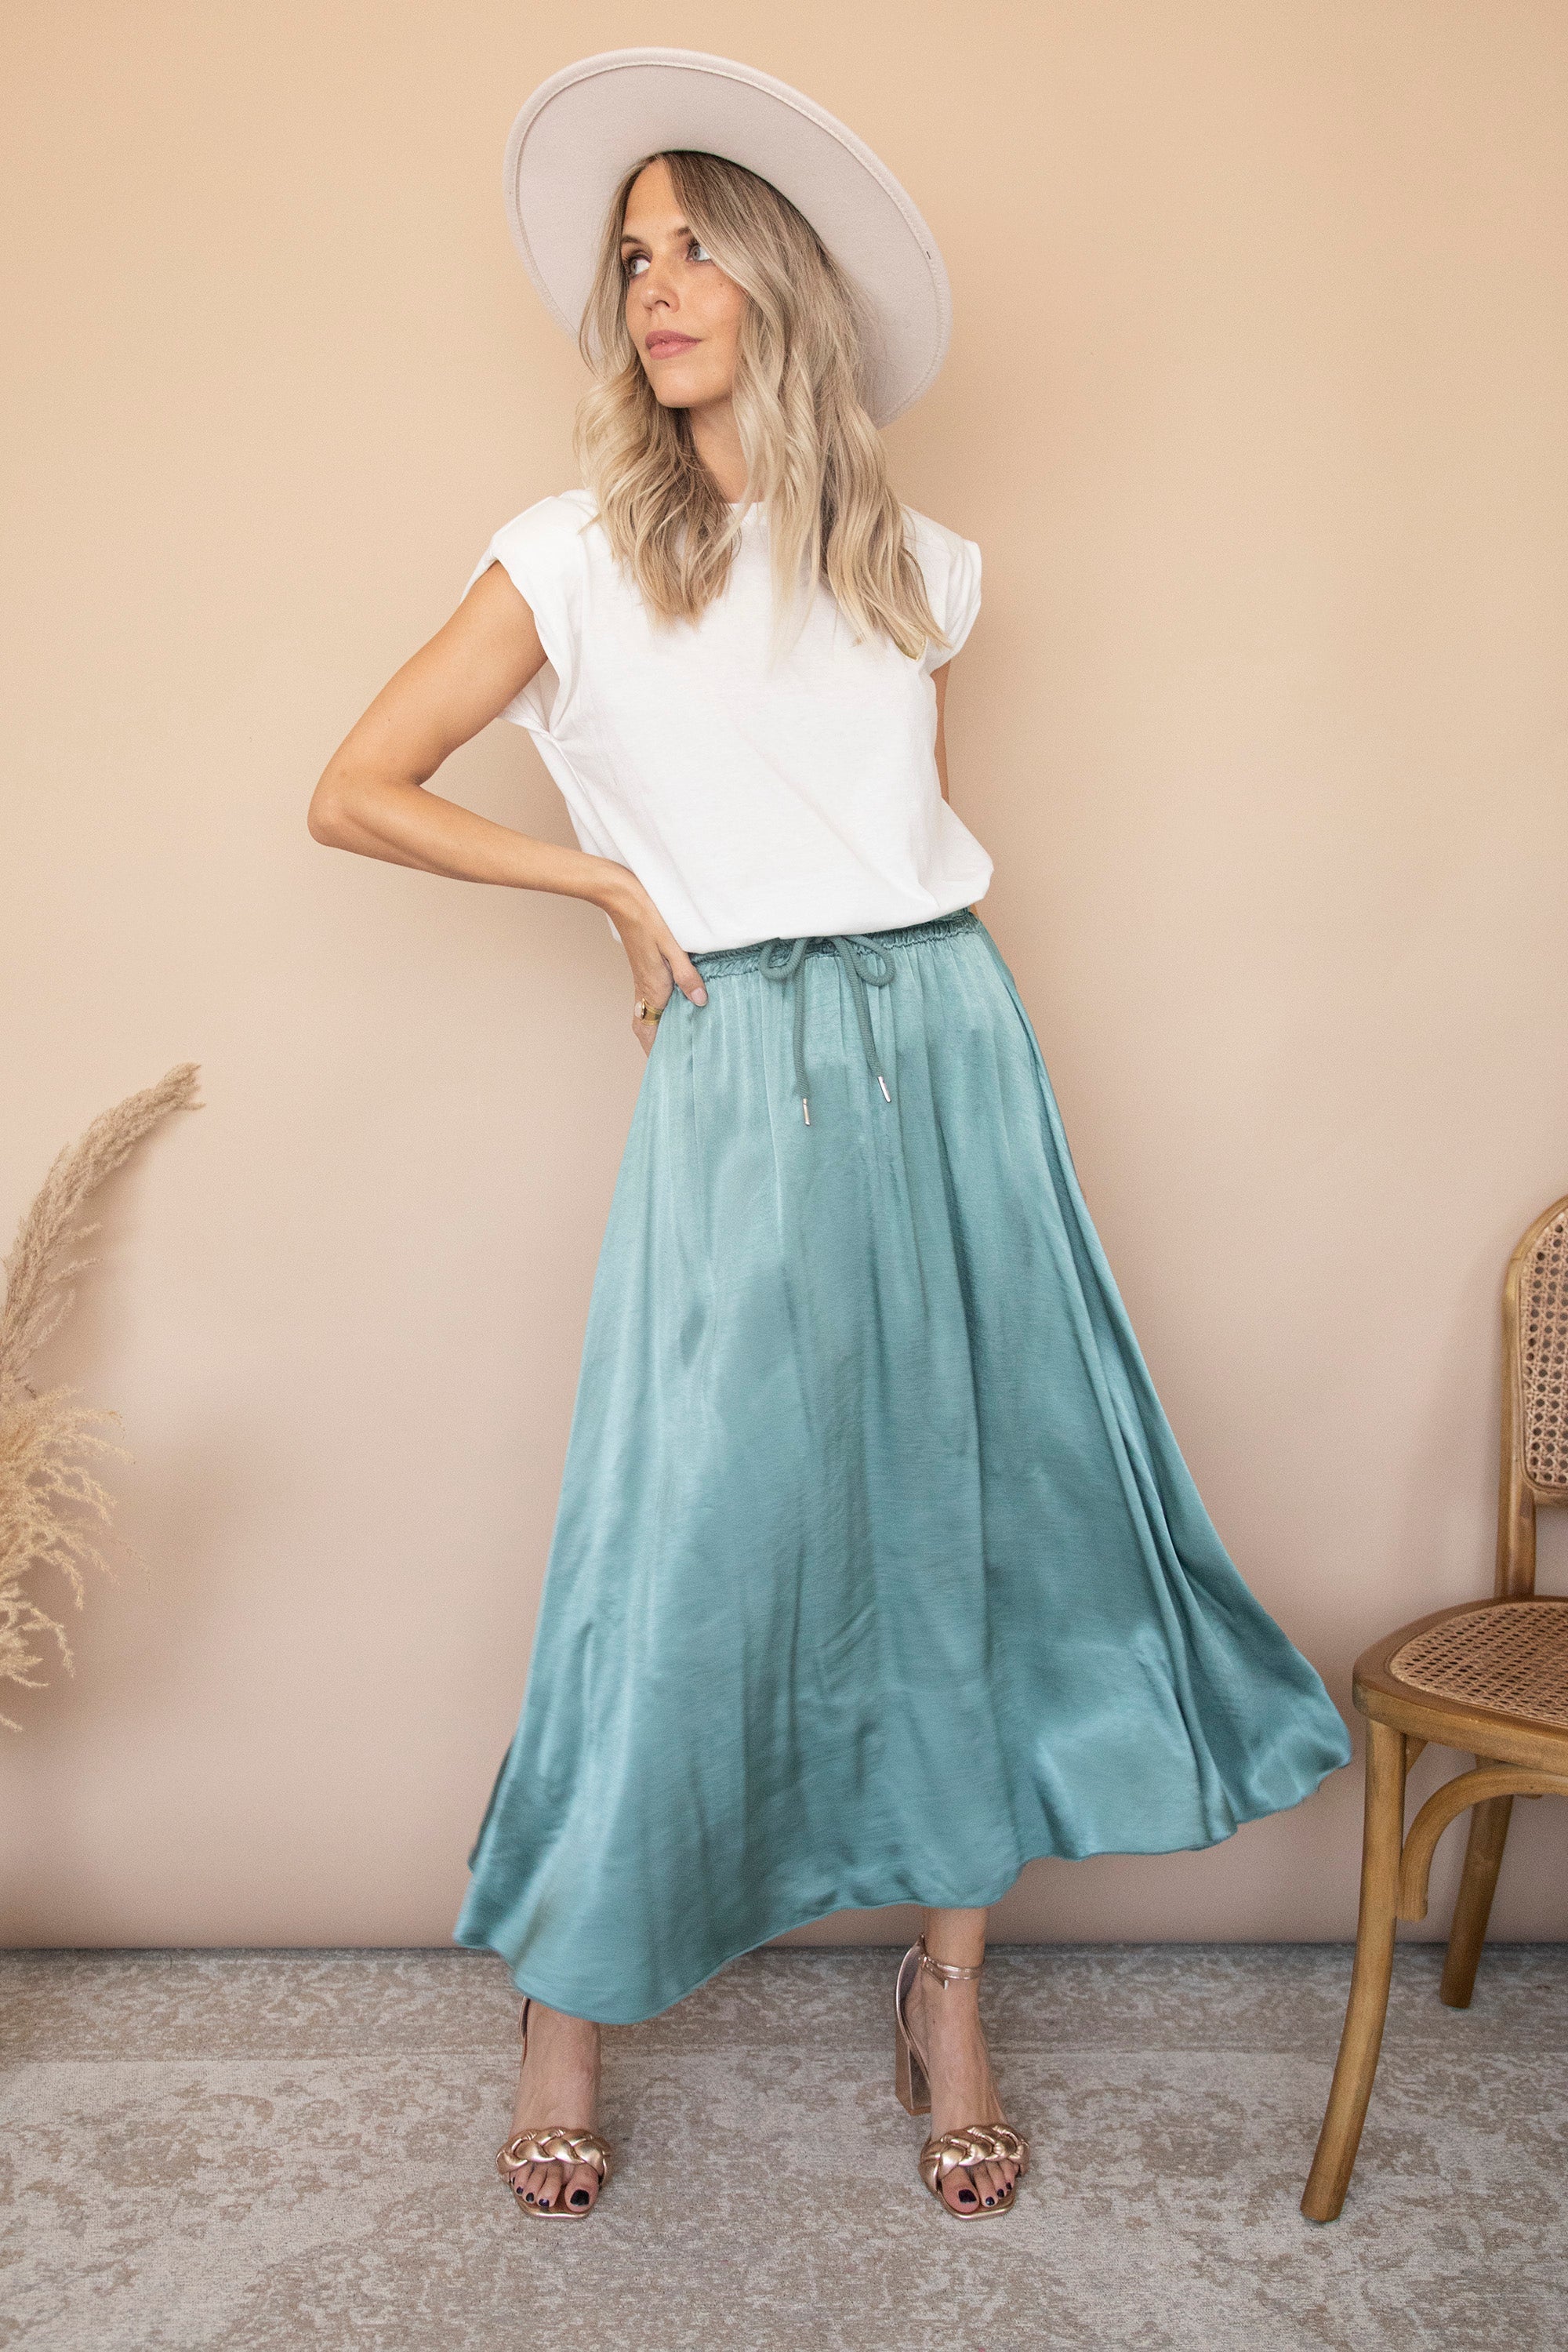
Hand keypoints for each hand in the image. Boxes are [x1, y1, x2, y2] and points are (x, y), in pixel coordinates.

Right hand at [596, 869, 706, 1056]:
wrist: (623, 898)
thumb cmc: (647, 918)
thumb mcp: (673, 947)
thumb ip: (688, 976)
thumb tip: (701, 1002)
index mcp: (651, 989)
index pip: (651, 1034)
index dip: (658, 1055)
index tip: (667, 1075)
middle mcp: (644, 990)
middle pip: (647, 1031)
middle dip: (658, 1050)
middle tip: (676, 1068)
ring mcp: (643, 982)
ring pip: (648, 1018)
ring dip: (659, 1034)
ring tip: (677, 1048)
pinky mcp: (645, 973)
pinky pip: (650, 1003)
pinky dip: (660, 1016)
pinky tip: (676, 1014)